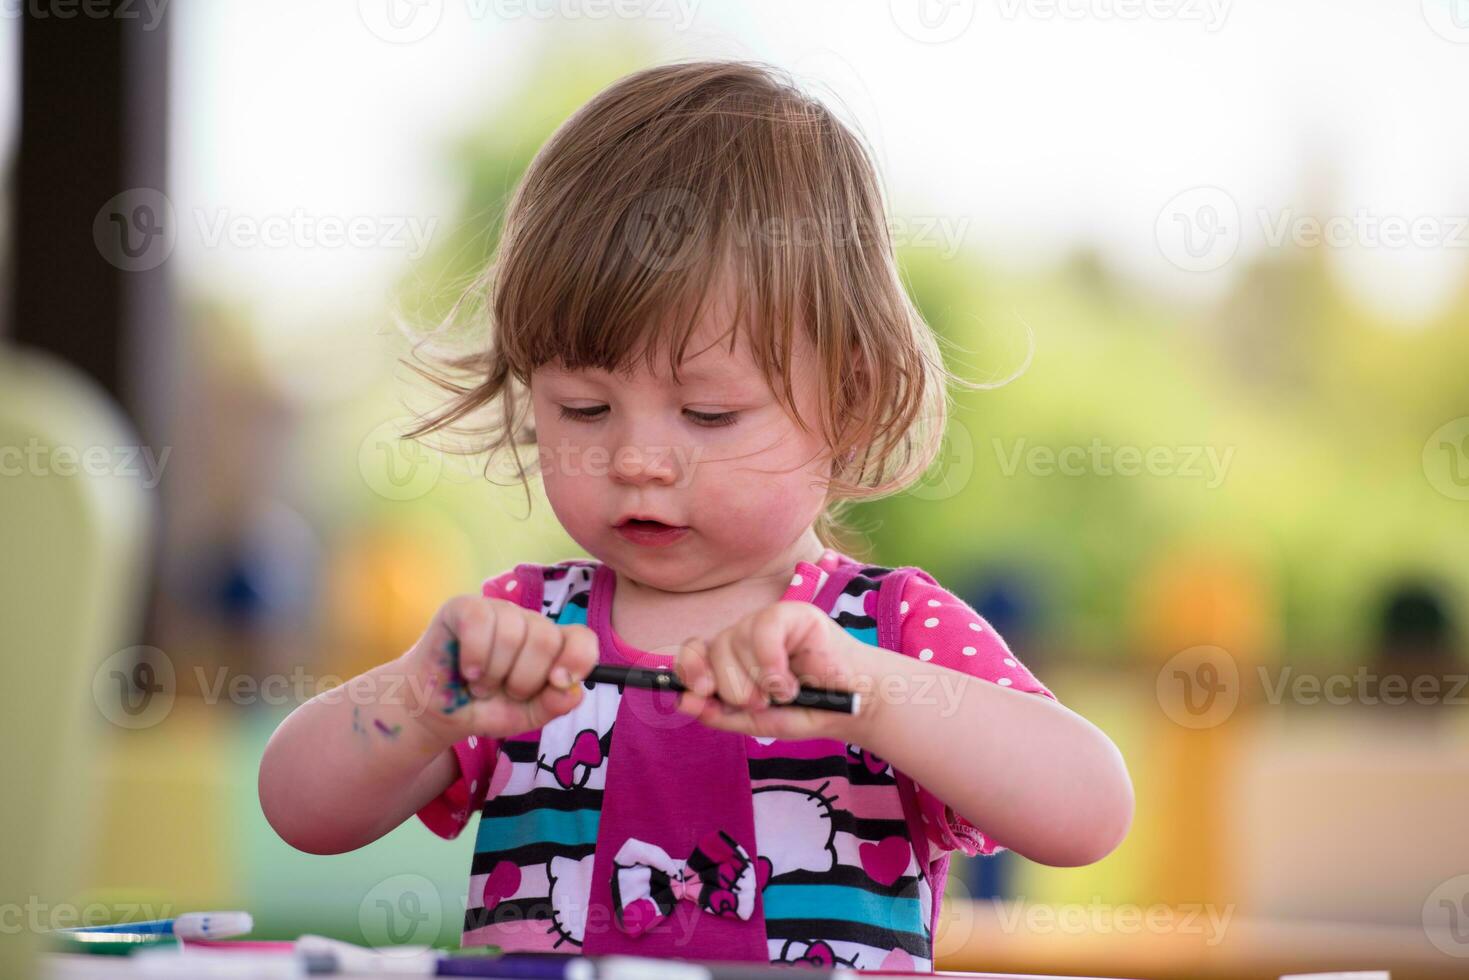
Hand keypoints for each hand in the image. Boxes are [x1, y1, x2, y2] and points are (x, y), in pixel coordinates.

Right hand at [400, 595, 598, 744]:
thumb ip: (553, 705)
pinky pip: (481, 622)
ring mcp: (498, 611)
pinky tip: (466, 669)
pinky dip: (474, 656)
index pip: (582, 639)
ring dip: (493, 674)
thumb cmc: (484, 708)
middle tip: (503, 690)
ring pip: (513, 633)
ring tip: (480, 684)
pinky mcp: (465, 607)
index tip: (558, 682)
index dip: (577, 659)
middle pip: (546, 639)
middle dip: (523, 679)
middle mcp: (529, 622)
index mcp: (551, 646)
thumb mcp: (525, 716)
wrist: (436, 711)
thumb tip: (574, 691)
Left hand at [672, 601, 875, 740]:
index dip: (689, 669)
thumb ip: (720, 714)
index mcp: (729, 660)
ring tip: (785, 693)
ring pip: (734, 641)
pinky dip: (772, 663)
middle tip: (764, 702)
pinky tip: (791, 681)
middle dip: (734, 688)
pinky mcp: (791, 612)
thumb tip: (683, 702)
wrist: (854, 705)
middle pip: (711, 651)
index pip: (693, 653)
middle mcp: (742, 637)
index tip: (700, 693)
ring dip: (758, 681)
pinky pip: (763, 629)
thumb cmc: (807, 710)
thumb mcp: (757, 721)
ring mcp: (765, 622)